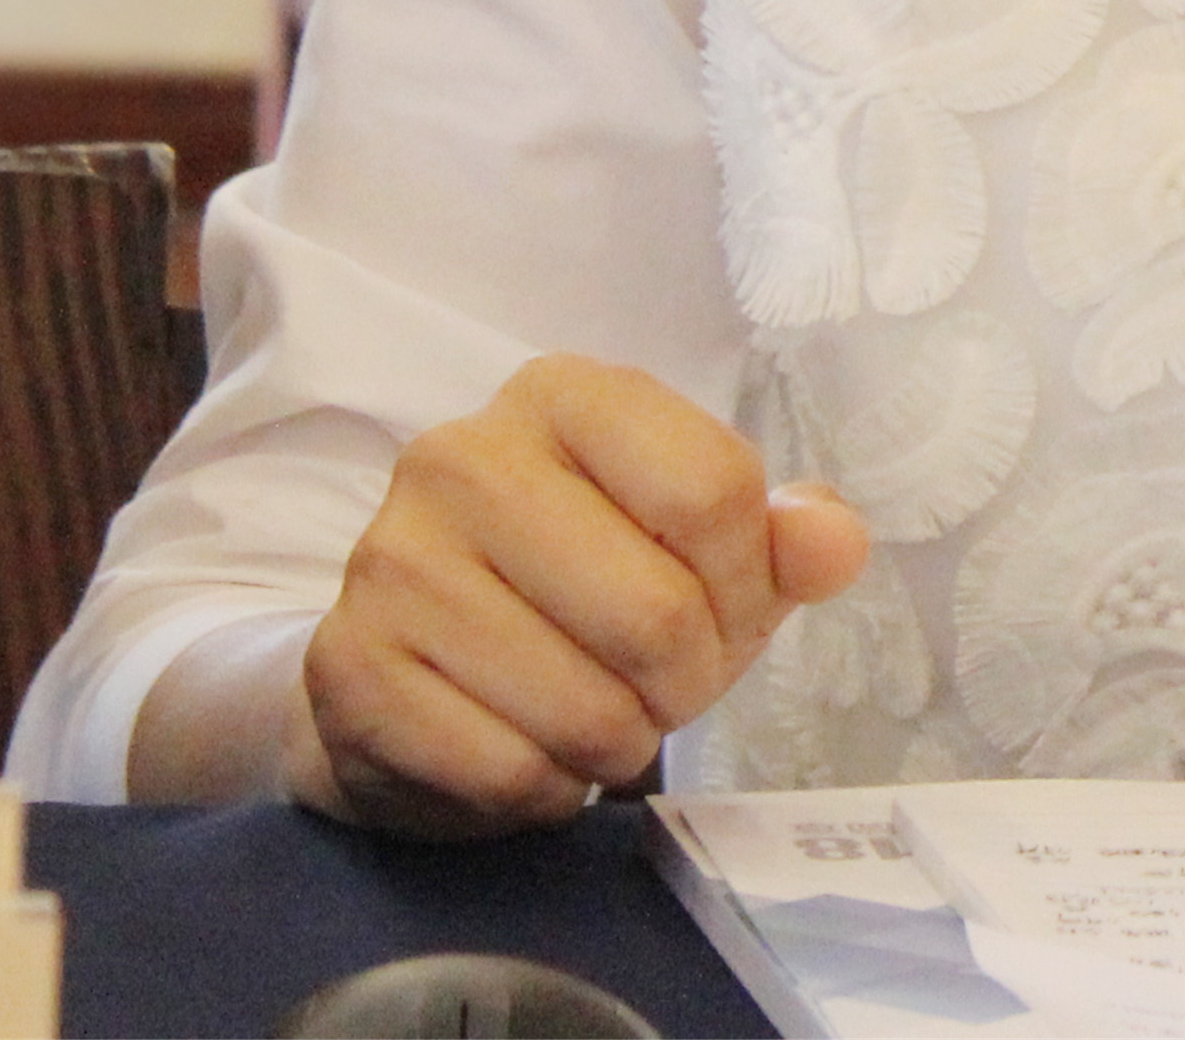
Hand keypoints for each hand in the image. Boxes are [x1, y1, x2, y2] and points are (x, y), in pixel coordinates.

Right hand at [291, 354, 872, 835]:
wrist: (411, 676)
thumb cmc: (580, 598)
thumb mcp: (700, 553)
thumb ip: (782, 540)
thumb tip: (836, 544)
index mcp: (564, 393)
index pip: (715, 491)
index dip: (746, 588)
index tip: (724, 617)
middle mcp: (462, 455)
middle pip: (656, 613)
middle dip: (685, 685)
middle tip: (658, 692)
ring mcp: (390, 558)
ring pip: (583, 708)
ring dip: (615, 747)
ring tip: (593, 722)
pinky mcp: (348, 667)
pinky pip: (506, 771)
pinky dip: (543, 791)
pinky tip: (524, 752)